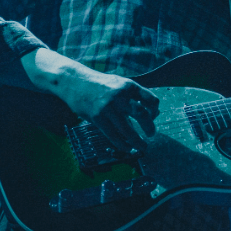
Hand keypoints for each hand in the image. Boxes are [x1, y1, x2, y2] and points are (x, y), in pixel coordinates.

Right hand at [21, 48, 158, 152]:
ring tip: (142, 146)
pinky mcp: (97, 117)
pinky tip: (127, 148)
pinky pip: (113, 135)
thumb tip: (153, 113)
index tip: (153, 117)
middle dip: (149, 127)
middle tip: (151, 135)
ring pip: (127, 129)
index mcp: (129, 86)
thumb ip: (134, 96)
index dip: (155, 111)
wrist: (75, 81)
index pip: (150, 99)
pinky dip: (122, 144)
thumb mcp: (119, 84)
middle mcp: (120, 95)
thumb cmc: (101, 84)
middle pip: (142, 114)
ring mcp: (108, 107)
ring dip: (137, 141)